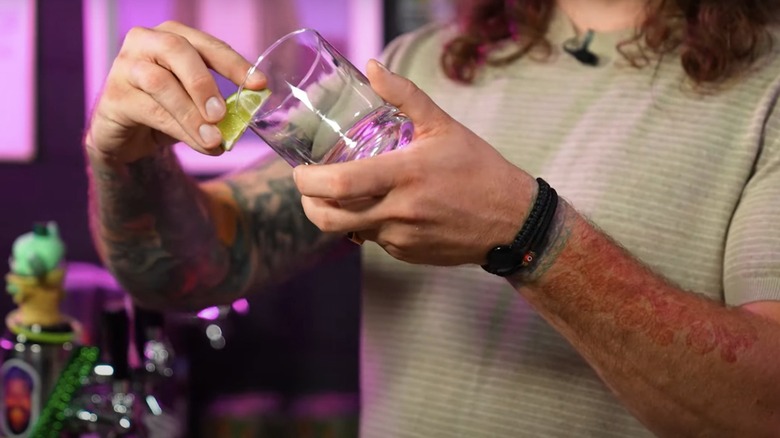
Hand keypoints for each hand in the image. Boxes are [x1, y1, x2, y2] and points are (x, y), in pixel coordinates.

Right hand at [84, 21, 265, 163]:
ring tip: (214, 138)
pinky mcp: (114, 95)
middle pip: (177, 50)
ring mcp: (125, 66)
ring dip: (192, 113)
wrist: (126, 136)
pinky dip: (180, 129)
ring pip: (161, 83)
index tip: (259, 85)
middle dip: (204, 83)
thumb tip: (243, 120)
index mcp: (173, 36)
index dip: (234, 64)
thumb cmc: (166, 110)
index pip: (207, 45)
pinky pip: (151, 110)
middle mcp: (146, 42)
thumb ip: (217, 105)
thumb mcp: (196, 104)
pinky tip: (199, 144)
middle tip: (222, 114)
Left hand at [293, 60, 536, 265]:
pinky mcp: (406, 254)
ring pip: (350, 230)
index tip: (300, 171)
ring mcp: (400, 237)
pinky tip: (384, 208)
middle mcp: (397, 211)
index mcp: (403, 176)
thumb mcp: (444, 126)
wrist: (511, 221)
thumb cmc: (478, 169)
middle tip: (308, 188)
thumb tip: (372, 68)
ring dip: (339, 214)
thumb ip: (405, 96)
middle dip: (308, 204)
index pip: (337, 184)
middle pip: (329, 218)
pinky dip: (369, 224)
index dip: (307, 181)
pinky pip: (374, 240)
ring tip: (344, 194)